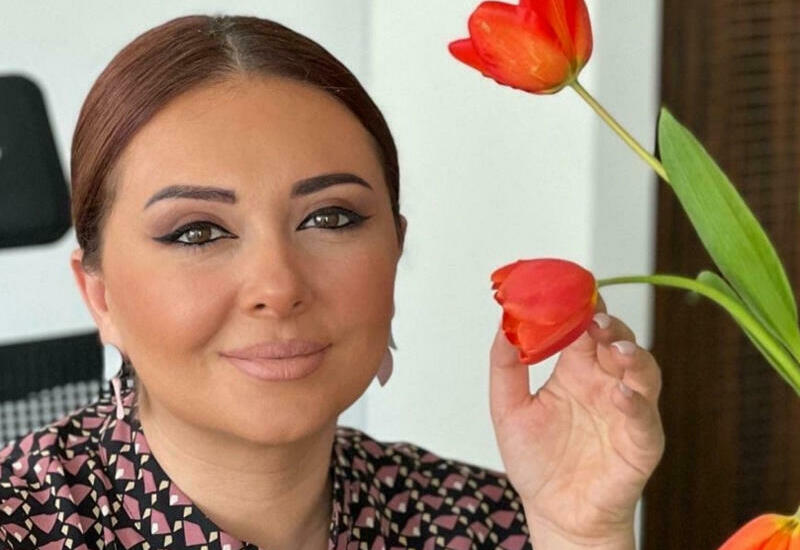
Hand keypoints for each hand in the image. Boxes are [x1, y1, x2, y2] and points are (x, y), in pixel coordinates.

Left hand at [489, 296, 664, 546]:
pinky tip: (622, 392)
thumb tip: (503, 323)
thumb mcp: (508, 408)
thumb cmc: (537, 461)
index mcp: (575, 370)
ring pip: (642, 370)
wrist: (555, 512)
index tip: (568, 288)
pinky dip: (637, 402)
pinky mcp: (641, 440)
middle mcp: (604, 382)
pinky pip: (644, 416)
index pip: (582, 328)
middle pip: (616, 341)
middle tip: (593, 317)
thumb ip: (505, 366)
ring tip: (614, 348)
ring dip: (631, 354)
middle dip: (607, 325)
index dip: (578, 307)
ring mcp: (626, 409)